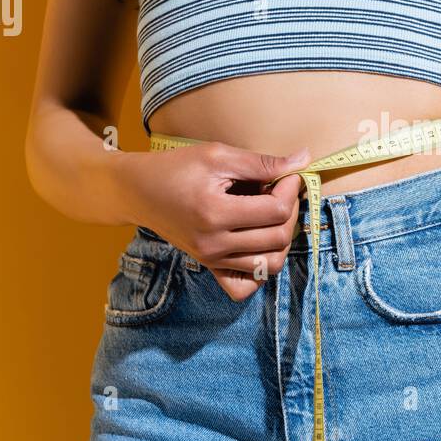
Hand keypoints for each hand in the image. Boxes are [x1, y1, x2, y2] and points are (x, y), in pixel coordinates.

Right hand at [118, 142, 311, 300]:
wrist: (137, 191)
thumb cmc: (175, 168)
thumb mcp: (217, 155)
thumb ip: (262, 162)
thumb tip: (303, 160)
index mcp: (214, 213)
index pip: (275, 211)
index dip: (290, 189)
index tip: (288, 173)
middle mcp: (214, 244)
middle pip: (278, 238)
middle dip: (290, 210)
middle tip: (281, 188)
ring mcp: (211, 259)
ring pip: (270, 264)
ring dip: (282, 237)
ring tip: (273, 212)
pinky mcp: (210, 266)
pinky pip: (246, 284)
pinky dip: (261, 268)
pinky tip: (259, 242)